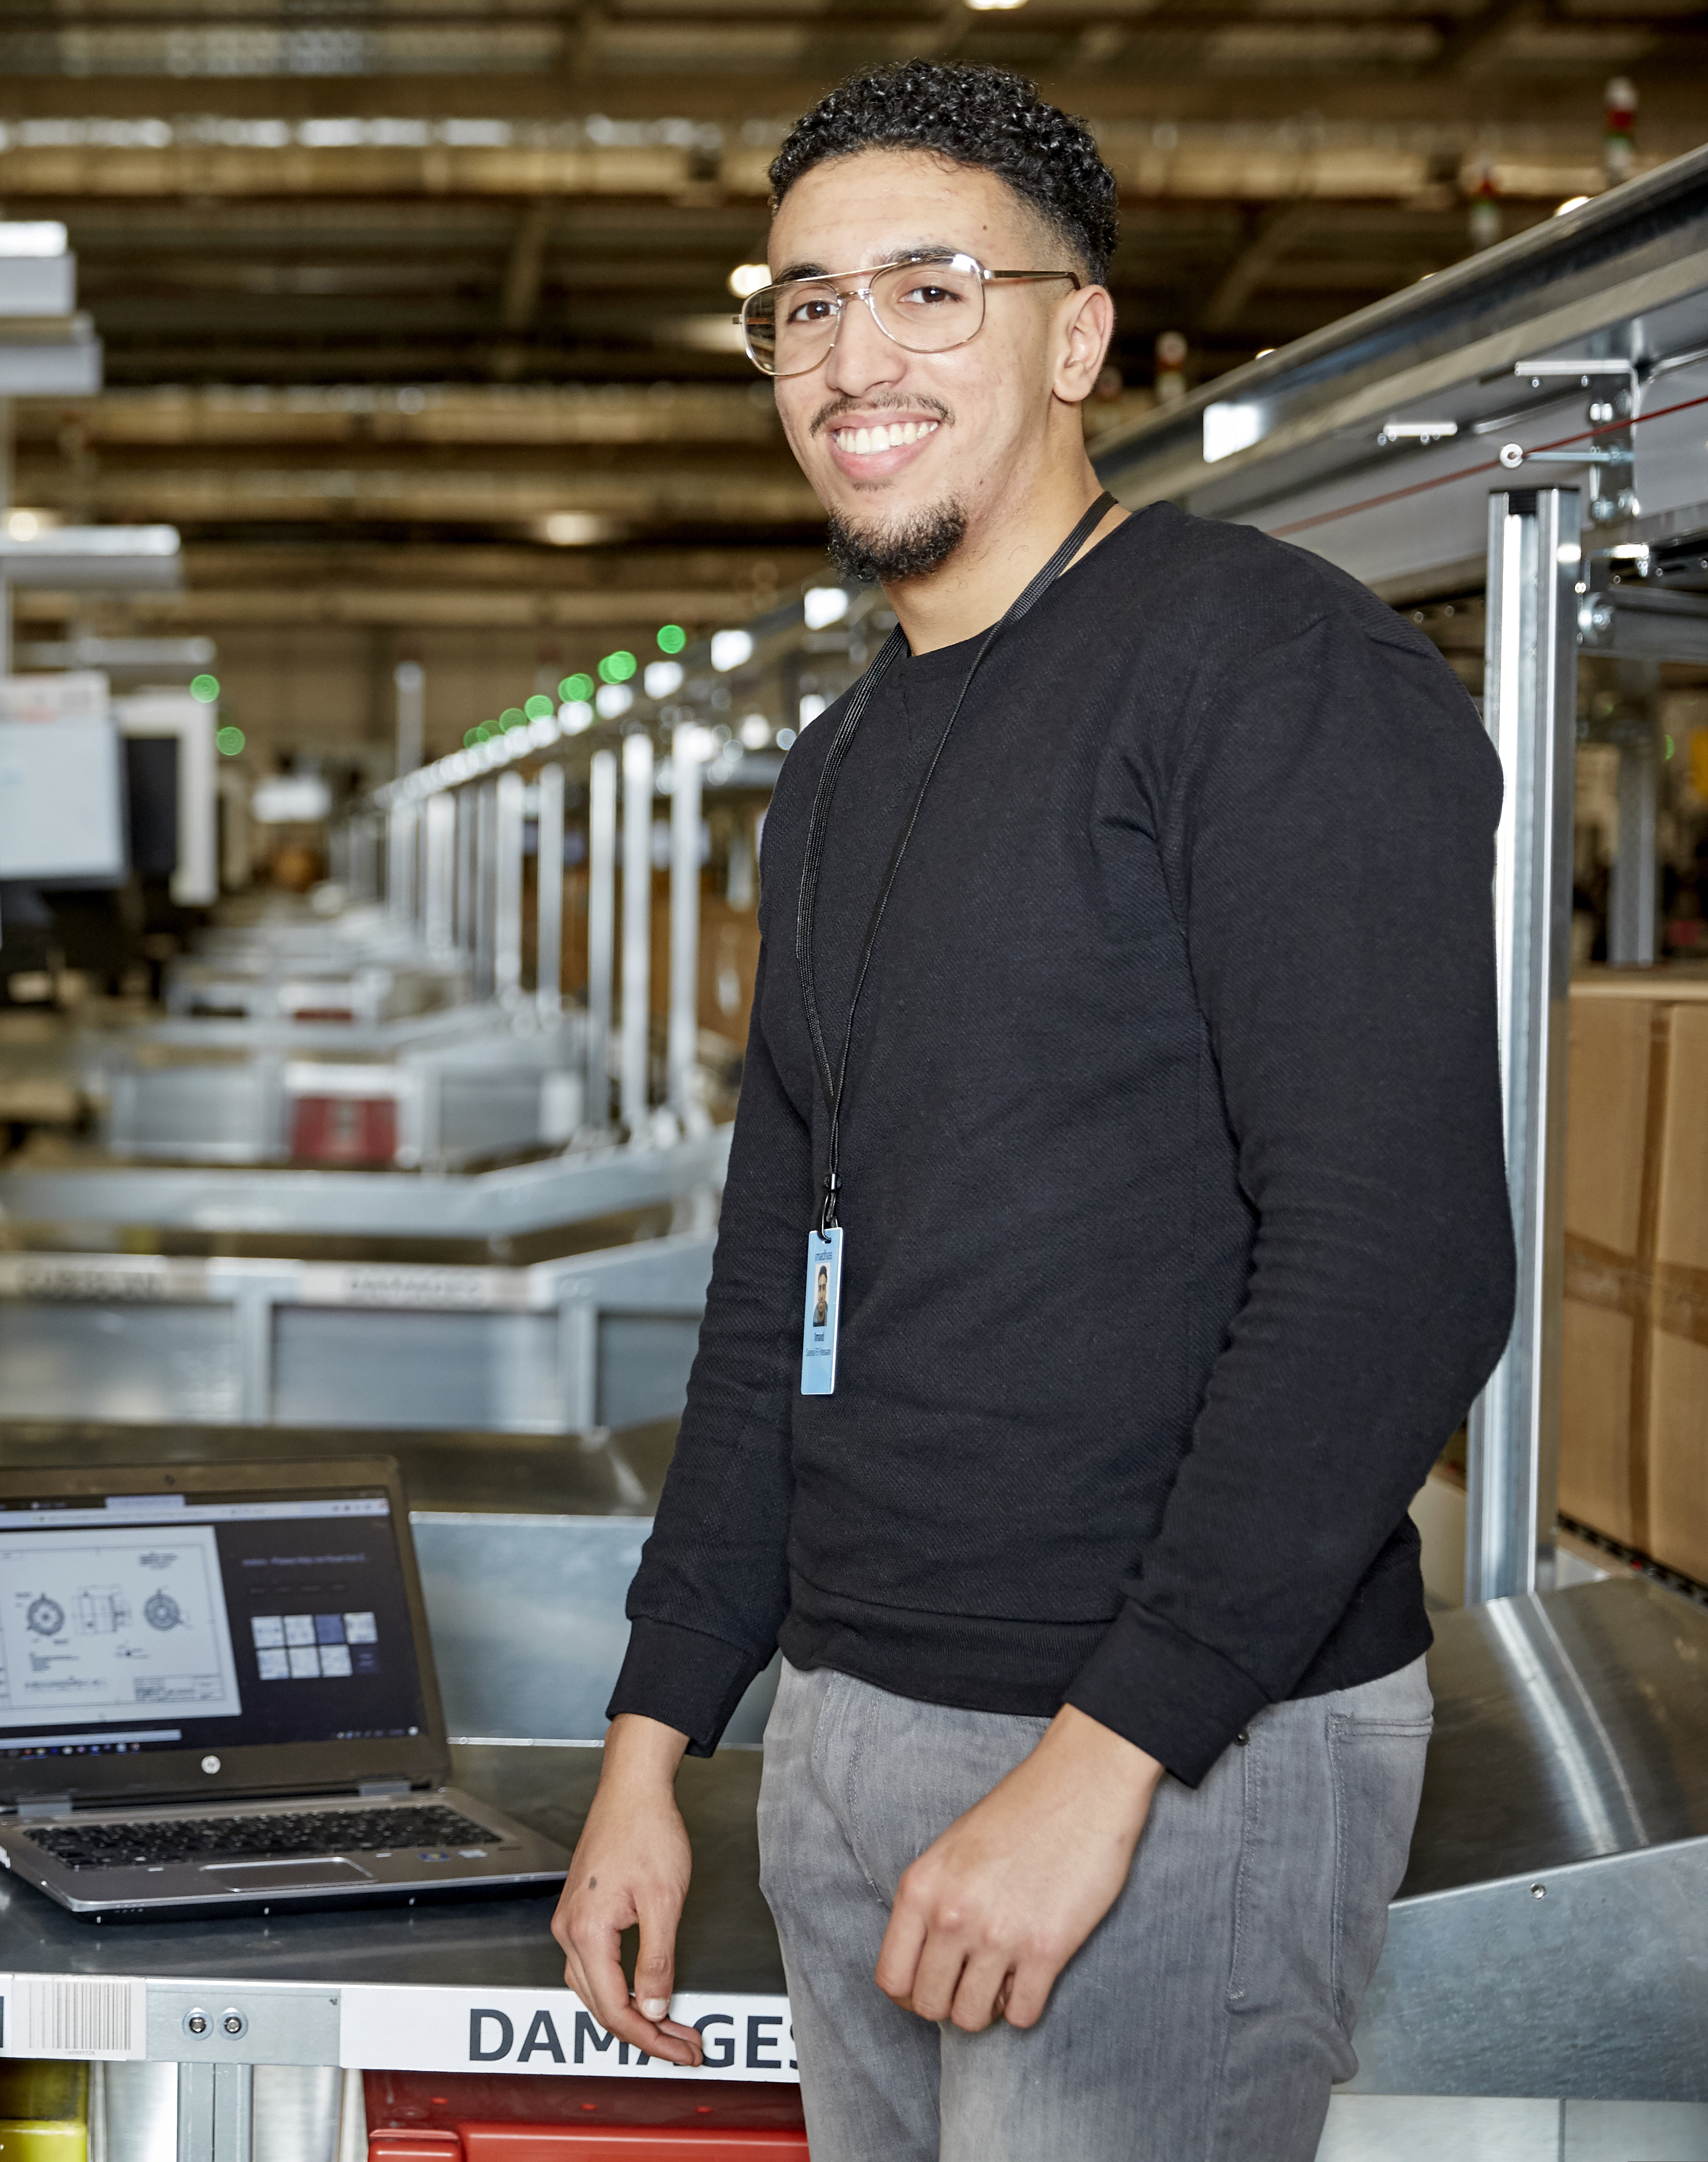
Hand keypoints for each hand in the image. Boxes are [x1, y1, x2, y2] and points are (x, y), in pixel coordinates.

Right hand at [551, 1713, 705, 2067]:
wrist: (632, 1788)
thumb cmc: (647, 1830)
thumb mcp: (665, 1900)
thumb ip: (657, 1960)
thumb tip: (654, 2008)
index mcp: (586, 1931)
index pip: (614, 2008)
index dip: (649, 2037)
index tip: (680, 2048)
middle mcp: (569, 1930)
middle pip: (600, 2005)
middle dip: (644, 2033)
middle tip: (684, 2045)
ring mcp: (570, 1921)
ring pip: (593, 1990)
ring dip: (631, 2014)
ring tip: (669, 2027)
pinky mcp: (579, 1912)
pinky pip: (593, 1966)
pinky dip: (618, 1988)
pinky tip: (641, 1994)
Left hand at [874, 1704, 1163, 2033]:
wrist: (1083, 1783)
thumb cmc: (1020, 1810)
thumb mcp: (953, 1848)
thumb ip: (934, 1901)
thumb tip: (929, 1960)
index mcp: (921, 1886)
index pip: (891, 1977)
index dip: (910, 1993)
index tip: (933, 1984)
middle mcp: (951, 1915)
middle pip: (928, 2005)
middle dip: (950, 2000)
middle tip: (973, 1980)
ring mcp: (997, 1935)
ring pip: (971, 2019)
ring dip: (987, 2007)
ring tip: (1003, 1976)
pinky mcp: (1046, 1949)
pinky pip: (1021, 2016)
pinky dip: (1025, 2006)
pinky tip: (1033, 1975)